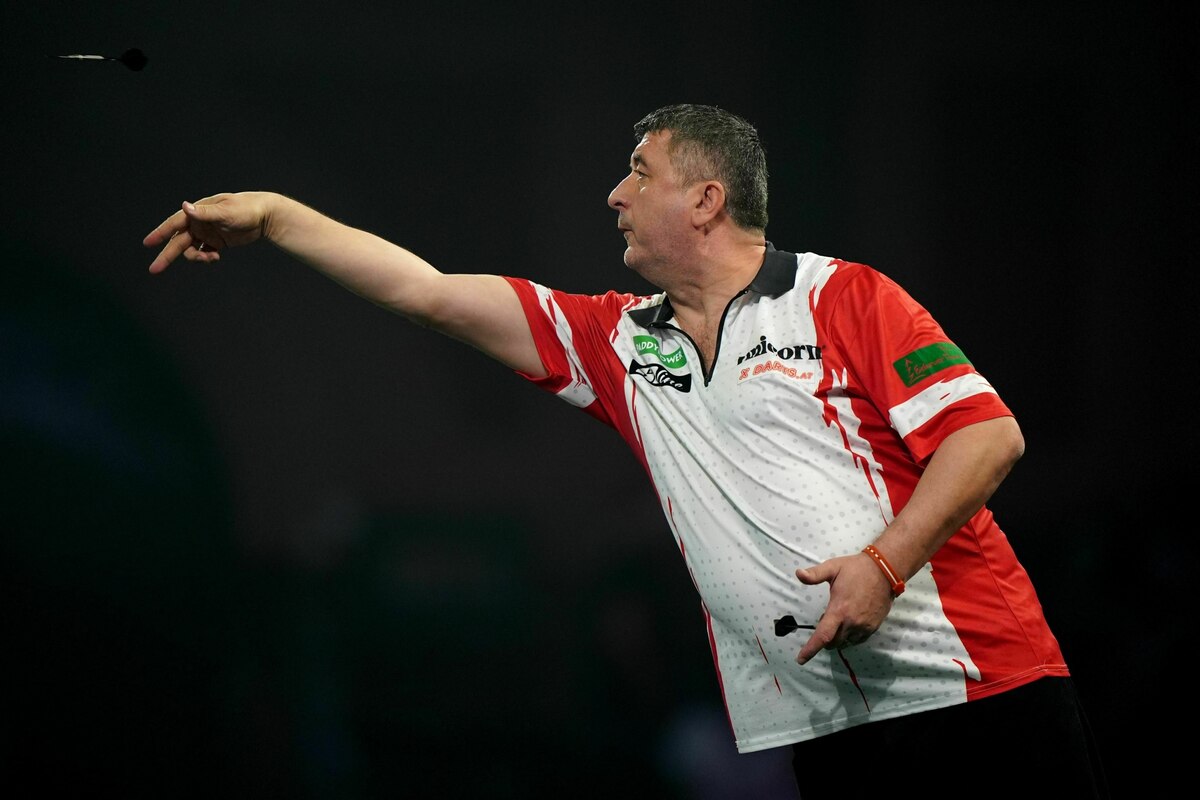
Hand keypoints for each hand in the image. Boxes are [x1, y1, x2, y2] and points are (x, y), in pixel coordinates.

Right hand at [144, 192, 272, 272]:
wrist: (266, 215)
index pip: (174, 224)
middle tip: (154, 270)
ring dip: (196, 258)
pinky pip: (205, 253)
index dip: (160, 233)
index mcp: (197, 213)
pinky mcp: (217, 242)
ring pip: (191, 250)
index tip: (147, 243)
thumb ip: (205, 213)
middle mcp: (199, 223)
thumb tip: (184, 206)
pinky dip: (206, 259)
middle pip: (178, 241)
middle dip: (166, 255)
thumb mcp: (225, 211)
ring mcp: (208, 233)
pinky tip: (215, 258)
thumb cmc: (246, 209)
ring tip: (211, 259)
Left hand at [793, 552, 894, 664]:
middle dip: (824, 638)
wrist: (884, 571)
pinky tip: (849, 624)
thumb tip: (798, 573)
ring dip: (837, 638)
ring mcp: (864, 626)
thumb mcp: (833, 567)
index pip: (822, 636)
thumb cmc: (856, 569)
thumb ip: (815, 574)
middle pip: (832, 642)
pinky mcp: (873, 627)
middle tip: (825, 619)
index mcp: (839, 610)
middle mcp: (852, 622)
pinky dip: (849, 637)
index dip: (810, 650)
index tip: (801, 660)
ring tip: (838, 619)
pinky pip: (857, 640)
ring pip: (845, 643)